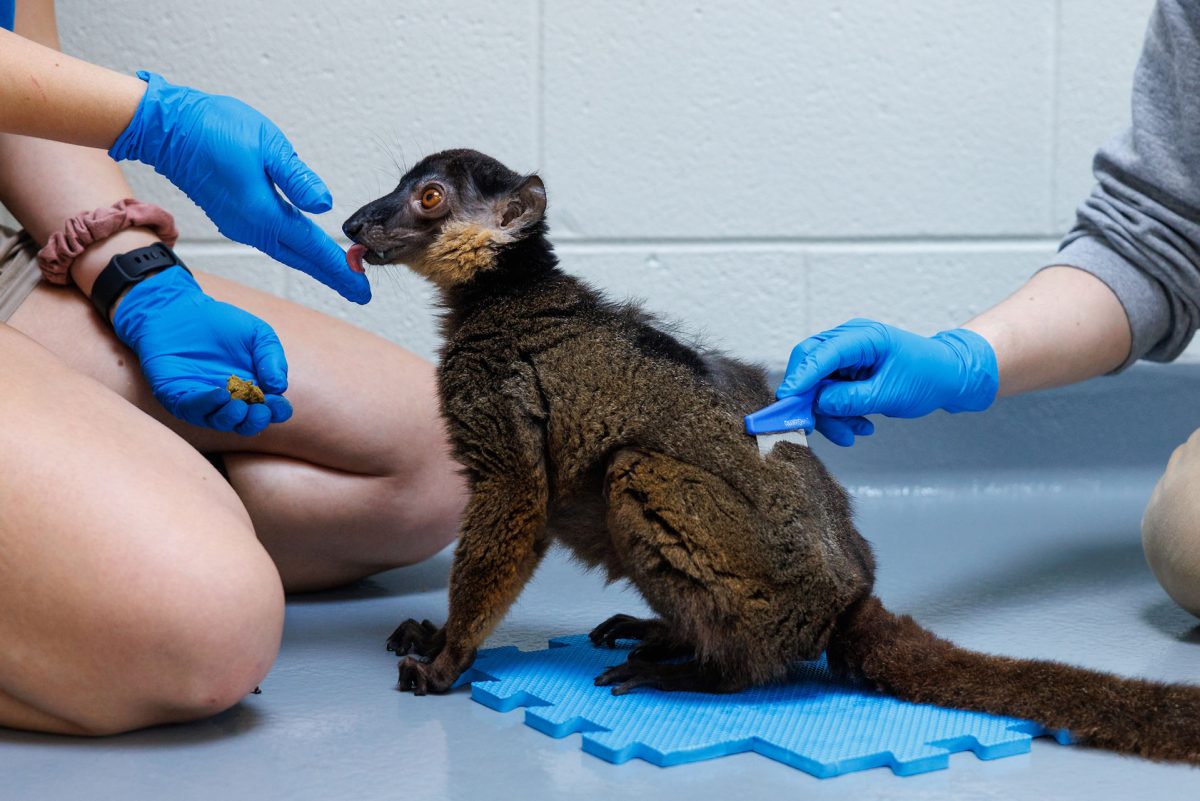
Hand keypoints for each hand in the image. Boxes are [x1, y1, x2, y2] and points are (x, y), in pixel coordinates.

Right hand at [108, 71, 369, 303]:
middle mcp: (251, 226)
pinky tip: (306, 250)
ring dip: (315, 265)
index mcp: (263, 213)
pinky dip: (295, 250)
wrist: (166, 127)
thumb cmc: (213, 128)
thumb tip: (324, 205)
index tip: (362, 289)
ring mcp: (240, 224)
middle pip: (302, 259)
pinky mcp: (234, 216)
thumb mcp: (266, 146)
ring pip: (287, 252)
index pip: (312, 248)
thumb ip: (297, 178)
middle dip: (333, 277)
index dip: (340, 269)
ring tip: (341, 275)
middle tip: (360, 293)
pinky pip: (273, 241)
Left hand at [112, 266, 293, 434]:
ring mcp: (205, 401)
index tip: (277, 402)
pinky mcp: (179, 397)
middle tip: (260, 410)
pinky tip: (220, 394)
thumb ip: (272, 358)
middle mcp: (231, 400)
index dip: (278, 411)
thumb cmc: (222, 323)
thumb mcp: (257, 334)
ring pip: (220, 421)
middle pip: (247, 423)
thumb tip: (280, 387)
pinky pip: (192, 408)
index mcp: (254, 388)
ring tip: (239, 406)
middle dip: (255, 421)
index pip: (272, 410)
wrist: (181, 309)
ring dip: (232, 418)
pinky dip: (207, 405)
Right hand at [777, 318, 997, 445]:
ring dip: (829, 414)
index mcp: (863, 337)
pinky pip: (829, 394)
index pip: (820, 353)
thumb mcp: (890, 393)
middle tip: (811, 425)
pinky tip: (859, 427)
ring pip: (817, 385)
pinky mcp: (847, 372)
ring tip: (852, 434)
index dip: (801, 377)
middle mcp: (849, 341)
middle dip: (809, 399)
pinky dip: (839, 414)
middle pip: (809, 365)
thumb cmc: (927, 377)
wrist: (949, 377)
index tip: (787, 400)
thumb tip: (819, 404)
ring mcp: (847, 356)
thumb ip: (851, 399)